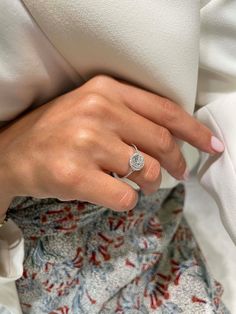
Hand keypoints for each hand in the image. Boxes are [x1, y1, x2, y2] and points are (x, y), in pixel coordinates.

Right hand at [0, 75, 223, 212]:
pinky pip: (126, 196)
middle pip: (162, 143)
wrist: (12, 153)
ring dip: (150, 184)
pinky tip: (115, 193)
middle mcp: (97, 111)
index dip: (194, 131)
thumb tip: (172, 138)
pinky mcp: (75, 175)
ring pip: (147, 172)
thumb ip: (131, 116)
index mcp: (105, 89)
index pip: (165, 110)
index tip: (211, 145)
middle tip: (177, 173)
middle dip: (177, 163)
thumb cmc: (57, 132)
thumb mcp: (92, 108)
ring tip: (140, 184)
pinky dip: (128, 200)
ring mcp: (86, 143)